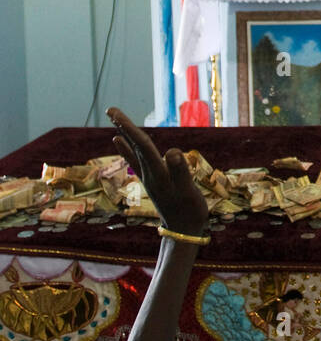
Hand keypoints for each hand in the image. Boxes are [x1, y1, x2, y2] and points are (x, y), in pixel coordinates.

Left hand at [106, 108, 208, 236]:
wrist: (183, 231)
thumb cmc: (190, 211)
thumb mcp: (189, 191)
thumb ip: (181, 172)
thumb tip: (172, 151)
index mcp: (158, 173)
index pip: (142, 145)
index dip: (129, 128)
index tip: (115, 114)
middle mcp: (150, 173)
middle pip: (135, 145)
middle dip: (124, 126)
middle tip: (110, 109)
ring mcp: (149, 177)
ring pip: (134, 150)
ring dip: (125, 133)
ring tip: (115, 119)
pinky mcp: (152, 180)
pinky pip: (136, 160)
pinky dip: (126, 148)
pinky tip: (117, 140)